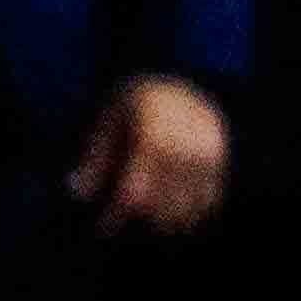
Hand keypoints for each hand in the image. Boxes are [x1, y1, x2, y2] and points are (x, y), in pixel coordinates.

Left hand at [71, 74, 224, 241]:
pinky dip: (192, 210)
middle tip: (126, 213)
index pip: (134, 193)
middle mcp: (185, 150)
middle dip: (141, 218)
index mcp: (153, 139)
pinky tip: (175, 207)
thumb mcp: (109, 120)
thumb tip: (79, 193)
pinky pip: (209, 199)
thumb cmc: (139, 101)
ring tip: (150, 214)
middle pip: (161, 207)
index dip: (116, 216)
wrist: (185, 74)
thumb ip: (94, 157)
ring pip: (187, 208)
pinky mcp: (221, 160)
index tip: (104, 226)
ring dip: (166, 219)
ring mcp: (207, 156)